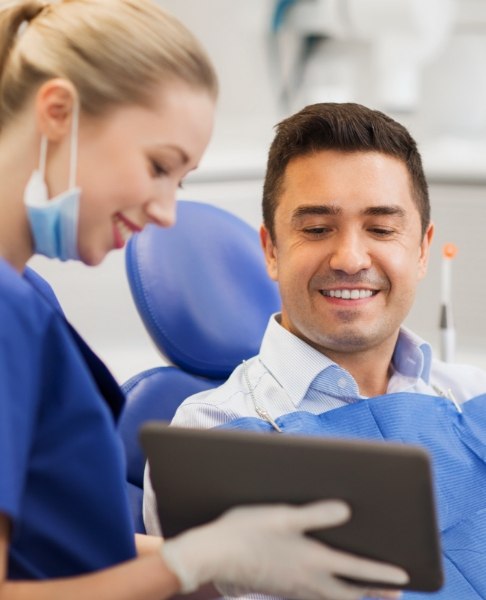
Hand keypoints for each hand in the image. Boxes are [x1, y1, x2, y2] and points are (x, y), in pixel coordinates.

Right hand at [160, 500, 408, 599]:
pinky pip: (315, 596)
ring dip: (355, 594)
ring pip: (333, 598)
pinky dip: (332, 594)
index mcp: (312, 561)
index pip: (357, 571)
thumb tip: (346, 511)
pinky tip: (327, 585)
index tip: (406, 577)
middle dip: (374, 593)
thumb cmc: (246, 531)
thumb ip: (316, 514)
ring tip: (367, 590)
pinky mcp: (280, 588)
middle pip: (350, 594)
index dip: (383, 574)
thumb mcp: (282, 515)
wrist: (212, 555)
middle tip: (395, 591)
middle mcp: (307, 580)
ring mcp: (293, 588)